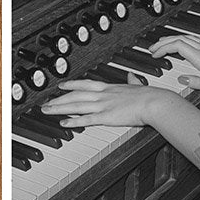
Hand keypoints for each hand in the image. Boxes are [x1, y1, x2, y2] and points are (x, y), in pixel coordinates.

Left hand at [40, 79, 180, 128]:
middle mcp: (103, 95)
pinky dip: (73, 121)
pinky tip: (63, 123)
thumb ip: (133, 81)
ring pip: (76, 106)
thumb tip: (132, 77)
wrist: (154, 102)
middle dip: (59, 99)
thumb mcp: (138, 85)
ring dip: (59, 108)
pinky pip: (86, 119)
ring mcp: (103, 106)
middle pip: (76, 96)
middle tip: (46, 102)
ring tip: (47, 111)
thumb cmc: (149, 96)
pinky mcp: (106, 117)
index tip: (61, 85)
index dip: (72, 84)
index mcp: (110, 88)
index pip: (86, 84)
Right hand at [147, 36, 199, 97]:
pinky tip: (181, 46)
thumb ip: (197, 83)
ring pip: (188, 38)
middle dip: (164, 41)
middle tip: (152, 48)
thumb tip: (181, 78)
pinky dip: (184, 41)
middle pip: (181, 38)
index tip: (155, 54)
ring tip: (162, 45)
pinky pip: (196, 40)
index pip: (179, 46)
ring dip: (173, 39)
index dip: (164, 48)